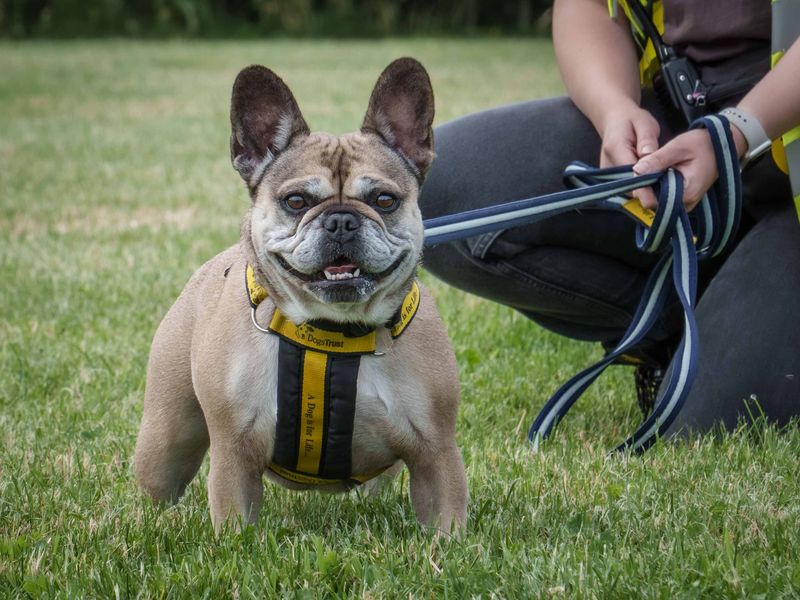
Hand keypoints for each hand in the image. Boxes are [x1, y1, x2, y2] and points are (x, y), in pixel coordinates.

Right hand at [598, 104, 660, 205]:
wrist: (614, 120)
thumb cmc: (631, 120)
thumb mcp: (644, 123)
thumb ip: (647, 140)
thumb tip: (649, 156)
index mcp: (615, 149)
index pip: (630, 173)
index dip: (645, 186)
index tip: (657, 195)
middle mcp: (607, 165)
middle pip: (628, 186)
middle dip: (647, 189)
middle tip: (667, 185)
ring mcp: (607, 174)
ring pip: (627, 190)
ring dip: (644, 188)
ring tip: (660, 180)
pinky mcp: (610, 179)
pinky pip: (626, 188)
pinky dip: (639, 186)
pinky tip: (650, 179)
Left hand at [631, 126, 746, 211]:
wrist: (721, 145)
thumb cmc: (702, 144)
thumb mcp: (678, 147)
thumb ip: (657, 160)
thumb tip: (635, 170)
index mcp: (687, 194)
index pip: (653, 202)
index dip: (642, 189)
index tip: (637, 174)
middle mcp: (686, 204)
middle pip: (654, 204)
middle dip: (646, 187)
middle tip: (643, 168)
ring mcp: (685, 203)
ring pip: (658, 201)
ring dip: (651, 187)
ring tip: (652, 169)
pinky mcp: (683, 199)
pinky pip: (664, 197)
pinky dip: (658, 186)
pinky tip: (658, 174)